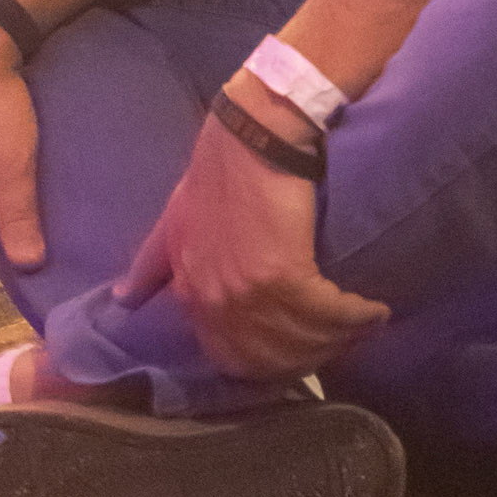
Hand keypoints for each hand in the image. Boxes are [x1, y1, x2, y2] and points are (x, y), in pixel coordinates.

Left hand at [114, 86, 388, 380]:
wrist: (254, 134)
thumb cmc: (217, 169)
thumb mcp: (174, 218)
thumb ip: (152, 263)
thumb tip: (123, 299)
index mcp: (191, 292)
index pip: (227, 357)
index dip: (266, 362)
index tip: (295, 352)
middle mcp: (215, 301)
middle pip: (267, 359)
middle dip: (305, 359)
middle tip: (335, 345)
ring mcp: (248, 291)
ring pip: (299, 342)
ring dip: (335, 341)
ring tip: (361, 328)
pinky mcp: (285, 274)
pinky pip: (325, 315)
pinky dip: (353, 318)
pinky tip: (373, 313)